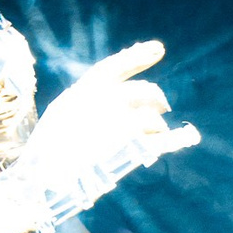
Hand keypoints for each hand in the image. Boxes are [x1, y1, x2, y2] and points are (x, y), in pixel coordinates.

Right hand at [0, 40, 199, 232]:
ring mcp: (118, 123)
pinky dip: (178, 138)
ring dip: (158, 125)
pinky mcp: (130, 147)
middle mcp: (102, 101)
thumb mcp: (60, 117)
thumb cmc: (46, 154)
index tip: (158, 48)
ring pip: (153, 116)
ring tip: (157, 135)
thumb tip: (111, 98)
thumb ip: (84, 103)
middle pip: (144, 91)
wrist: (42, 183)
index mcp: (82, 92)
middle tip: (163, 106)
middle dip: (156, 98)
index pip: (114, 67)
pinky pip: (161, 139)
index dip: (137, 56)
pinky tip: (190, 135)